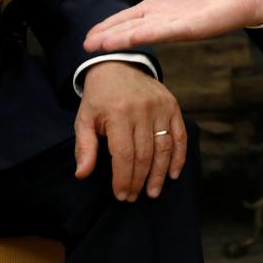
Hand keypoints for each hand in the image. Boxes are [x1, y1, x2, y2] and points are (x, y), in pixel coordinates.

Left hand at [74, 60, 187, 200]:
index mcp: (118, 114)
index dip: (124, 179)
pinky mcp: (172, 106)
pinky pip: (180, 135)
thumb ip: (84, 147)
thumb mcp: (84, 119)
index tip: (121, 195)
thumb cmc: (99, 97)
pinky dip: (179, 156)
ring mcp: (160, 107)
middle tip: (134, 197)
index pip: (124, 155)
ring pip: (164, 148)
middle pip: (145, 155)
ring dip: (160, 174)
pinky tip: (173, 174)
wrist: (117, 65)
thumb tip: (82, 174)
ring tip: (153, 192)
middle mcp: (142, 110)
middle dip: (139, 180)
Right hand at [83, 0, 262, 52]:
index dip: (107, 26)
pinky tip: (134, 37)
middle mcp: (162, 20)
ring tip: (102, 46)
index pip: (126, 18)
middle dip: (109, 37)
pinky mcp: (191, 28)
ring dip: (123, 39)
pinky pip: (166, 31)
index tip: (88, 35)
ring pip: (143, 33)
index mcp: (156, 8)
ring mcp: (175, 26)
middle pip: (130, 29)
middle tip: (86, 47)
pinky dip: (149, 34)